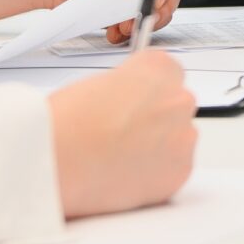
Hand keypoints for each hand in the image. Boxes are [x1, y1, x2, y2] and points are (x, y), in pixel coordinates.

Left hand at [42, 0, 182, 42]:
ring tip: (120, 28)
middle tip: (139, 23)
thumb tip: (145, 9)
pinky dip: (130, 30)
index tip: (153, 1)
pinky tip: (114, 31)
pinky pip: (142, 22)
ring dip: (140, 22)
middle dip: (154, 10)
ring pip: (158, 10)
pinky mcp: (132, 6)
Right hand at [49, 51, 199, 218]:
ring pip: (177, 140)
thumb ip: (123, 90)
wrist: (60, 161)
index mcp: (158, 67)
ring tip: (117, 159)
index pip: (166, 72)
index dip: (144, 92)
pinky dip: (155, 175)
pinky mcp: (180, 172)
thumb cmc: (66, 123)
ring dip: (156, 148)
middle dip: (152, 121)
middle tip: (120, 136)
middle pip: (173, 106)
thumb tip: (126, 105)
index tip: (131, 104)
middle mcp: (177, 98)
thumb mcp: (94, 84)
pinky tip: (125, 175)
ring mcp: (183, 136)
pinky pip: (173, 170)